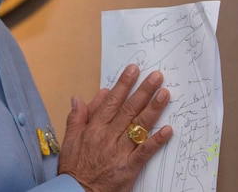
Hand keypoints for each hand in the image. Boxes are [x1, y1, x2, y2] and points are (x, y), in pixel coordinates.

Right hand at [57, 64, 172, 191]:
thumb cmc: (74, 168)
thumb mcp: (69, 140)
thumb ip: (76, 118)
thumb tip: (79, 98)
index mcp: (93, 128)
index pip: (111, 102)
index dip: (123, 84)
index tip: (134, 70)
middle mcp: (108, 137)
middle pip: (128, 110)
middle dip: (143, 91)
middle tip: (156, 76)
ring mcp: (119, 152)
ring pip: (138, 126)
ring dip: (153, 109)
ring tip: (165, 94)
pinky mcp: (129, 167)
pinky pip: (145, 152)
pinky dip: (156, 140)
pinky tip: (168, 129)